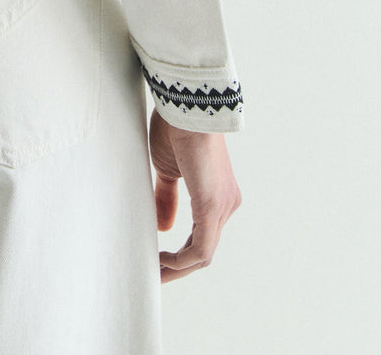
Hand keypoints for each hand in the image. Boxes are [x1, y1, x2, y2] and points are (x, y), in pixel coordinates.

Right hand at [149, 106, 241, 281]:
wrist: (184, 105)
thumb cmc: (175, 128)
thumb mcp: (167, 170)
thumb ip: (167, 199)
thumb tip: (164, 228)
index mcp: (217, 194)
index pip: (203, 236)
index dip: (180, 254)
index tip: (157, 260)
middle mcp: (227, 204)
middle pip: (205, 251)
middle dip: (178, 267)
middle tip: (154, 276)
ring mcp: (224, 206)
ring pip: (204, 253)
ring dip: (178, 268)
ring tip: (154, 272)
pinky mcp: (213, 206)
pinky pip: (201, 248)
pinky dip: (181, 261)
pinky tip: (162, 261)